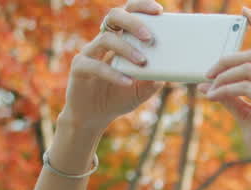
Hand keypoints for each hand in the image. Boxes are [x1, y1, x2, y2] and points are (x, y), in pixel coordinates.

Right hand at [63, 0, 165, 131]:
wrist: (94, 117)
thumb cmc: (119, 97)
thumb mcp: (142, 89)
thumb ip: (155, 79)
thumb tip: (171, 71)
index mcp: (120, 39)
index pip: (128, 13)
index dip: (141, 7)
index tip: (159, 11)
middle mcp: (103, 41)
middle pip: (115, 16)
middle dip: (133, 22)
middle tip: (149, 37)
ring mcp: (89, 52)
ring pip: (106, 39)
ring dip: (126, 49)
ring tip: (142, 62)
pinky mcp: (79, 68)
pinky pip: (95, 66)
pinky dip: (113, 73)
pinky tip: (127, 82)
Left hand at [198, 8, 250, 189]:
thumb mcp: (247, 118)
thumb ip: (232, 99)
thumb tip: (208, 85)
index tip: (244, 12)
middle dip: (226, 58)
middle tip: (206, 71)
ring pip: (247, 68)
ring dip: (222, 75)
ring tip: (206, 86)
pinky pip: (244, 87)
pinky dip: (224, 89)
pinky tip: (212, 96)